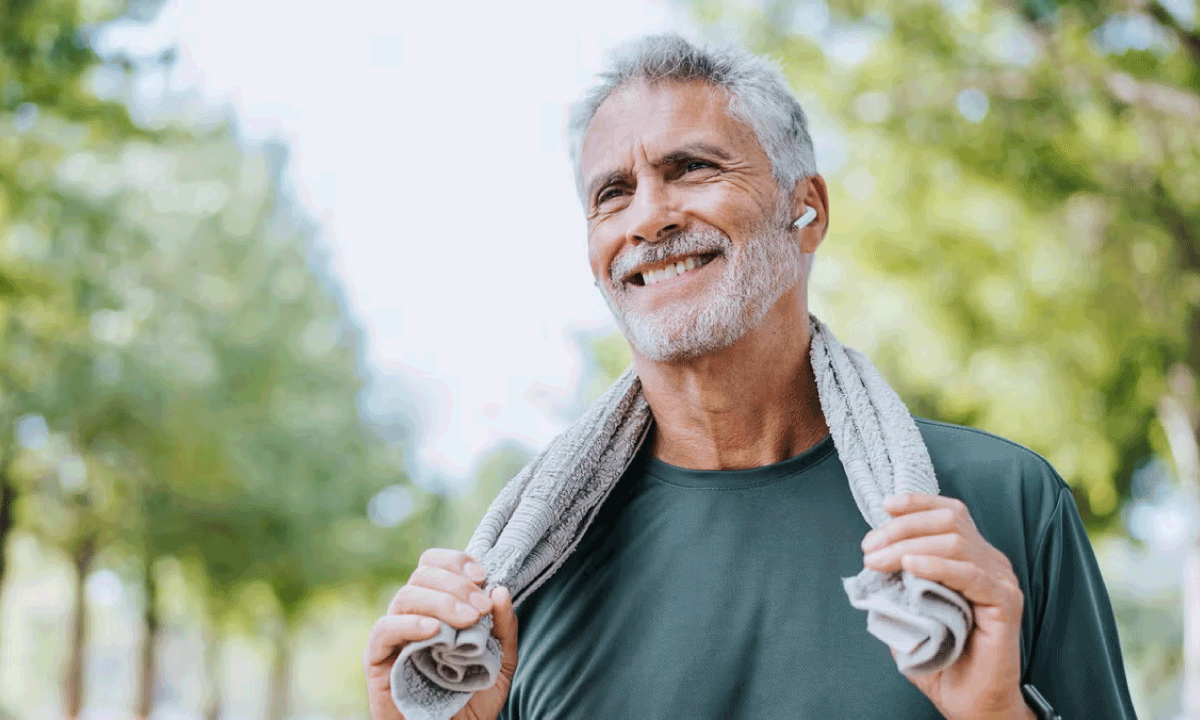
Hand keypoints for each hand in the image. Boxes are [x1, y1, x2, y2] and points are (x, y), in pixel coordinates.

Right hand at [363, 549, 519, 719]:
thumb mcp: (501, 663)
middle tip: (481, 608)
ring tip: (468, 620)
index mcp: (438, 607)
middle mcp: (413, 615)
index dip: (457, 562)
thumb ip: (504, 628)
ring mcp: (394, 635)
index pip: (435, 565)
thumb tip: (501, 590)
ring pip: (406, 596)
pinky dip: (409, 623)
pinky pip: (384, 629)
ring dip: (441, 601)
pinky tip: (434, 631)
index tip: (483, 577)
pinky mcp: (376, 659)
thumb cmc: (472, 700)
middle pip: (422, 574)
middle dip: (456, 584)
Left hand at [861, 494, 1030, 719]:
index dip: (917, 503)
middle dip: (902, 527)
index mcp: (972, 558)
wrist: (972, 701)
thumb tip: (873, 557)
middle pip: (949, 521)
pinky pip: (971, 574)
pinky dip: (937, 565)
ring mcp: (1001, 581)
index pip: (950, 513)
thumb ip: (898, 582)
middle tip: (869, 549)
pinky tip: (911, 566)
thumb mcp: (910, 610)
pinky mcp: (1006, 603)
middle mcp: (991, 562)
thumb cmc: (943, 657)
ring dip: (908, 545)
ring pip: (956, 542)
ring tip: (879, 561)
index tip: (884, 507)